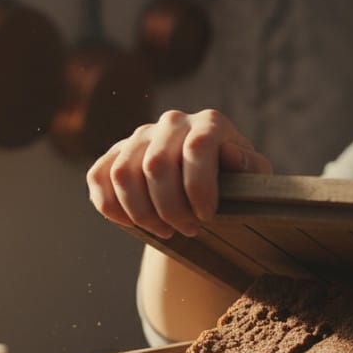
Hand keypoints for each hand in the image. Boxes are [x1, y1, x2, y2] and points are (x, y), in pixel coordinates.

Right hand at [86, 109, 271, 238]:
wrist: (206, 188)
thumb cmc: (234, 184)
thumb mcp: (253, 180)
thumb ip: (250, 168)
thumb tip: (229, 155)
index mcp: (209, 123)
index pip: (196, 148)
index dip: (199, 188)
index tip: (206, 217)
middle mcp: (172, 122)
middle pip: (156, 165)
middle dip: (170, 208)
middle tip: (188, 230)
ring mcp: (140, 136)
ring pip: (123, 174)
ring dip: (142, 213)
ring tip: (164, 230)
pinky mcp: (115, 153)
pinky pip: (99, 178)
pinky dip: (112, 207)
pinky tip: (133, 224)